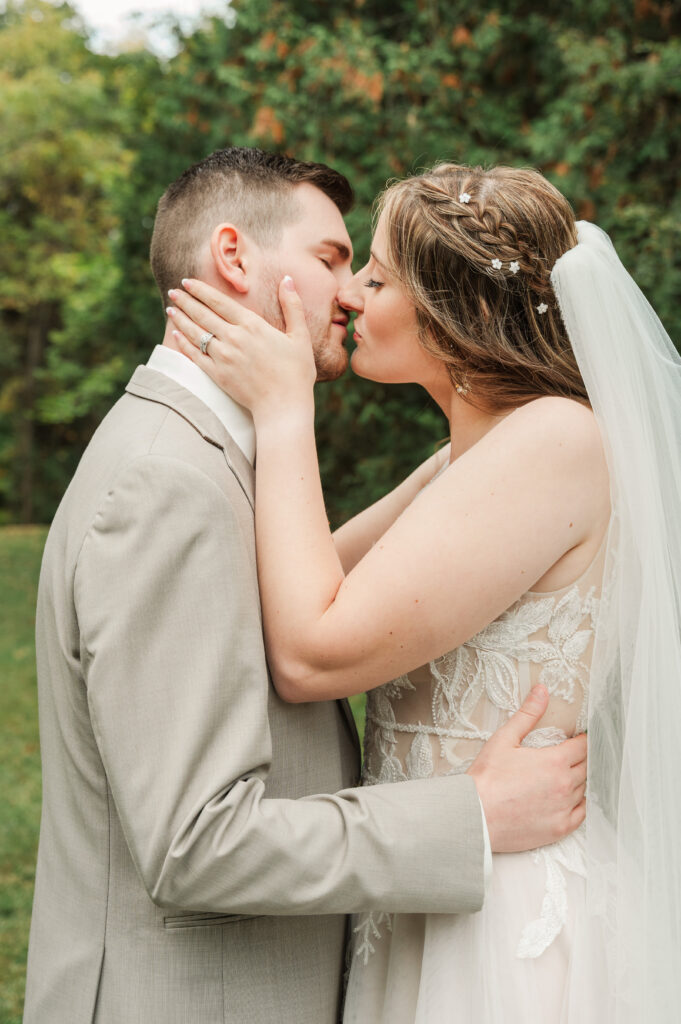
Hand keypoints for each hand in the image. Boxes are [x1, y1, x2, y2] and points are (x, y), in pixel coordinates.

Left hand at [167, 277, 315, 421]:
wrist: (284, 406)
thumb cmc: (296, 373)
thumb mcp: (300, 336)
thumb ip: (293, 306)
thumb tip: (288, 279)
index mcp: (252, 325)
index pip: (219, 302)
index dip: (201, 290)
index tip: (187, 282)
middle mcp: (234, 338)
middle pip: (203, 315)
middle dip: (186, 301)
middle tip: (173, 292)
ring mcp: (223, 357)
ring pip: (196, 334)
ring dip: (181, 320)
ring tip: (171, 310)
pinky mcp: (218, 375)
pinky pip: (196, 356)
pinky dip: (185, 344)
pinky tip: (177, 336)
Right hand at [468, 685, 586, 852]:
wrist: (475, 815)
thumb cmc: (487, 779)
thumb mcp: (505, 739)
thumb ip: (527, 715)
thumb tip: (541, 692)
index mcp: (555, 761)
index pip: (583, 746)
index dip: (583, 740)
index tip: (580, 738)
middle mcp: (565, 785)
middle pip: (588, 767)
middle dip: (583, 758)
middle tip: (575, 754)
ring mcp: (564, 809)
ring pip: (585, 789)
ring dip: (580, 780)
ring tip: (569, 774)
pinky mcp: (560, 828)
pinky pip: (582, 814)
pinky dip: (580, 804)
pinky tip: (571, 798)